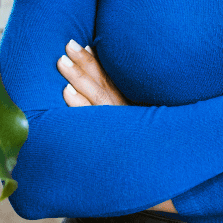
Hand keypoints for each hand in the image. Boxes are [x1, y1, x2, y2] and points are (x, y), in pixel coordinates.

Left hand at [57, 41, 177, 212]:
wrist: (161, 179)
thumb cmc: (145, 151)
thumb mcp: (139, 124)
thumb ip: (122, 107)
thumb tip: (101, 89)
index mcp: (130, 106)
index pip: (111, 77)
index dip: (97, 60)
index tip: (83, 43)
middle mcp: (125, 113)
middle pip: (102, 82)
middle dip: (85, 62)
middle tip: (67, 43)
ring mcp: (118, 126)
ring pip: (95, 96)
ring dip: (78, 78)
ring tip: (61, 62)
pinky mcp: (110, 141)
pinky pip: (91, 121)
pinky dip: (79, 106)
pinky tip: (66, 94)